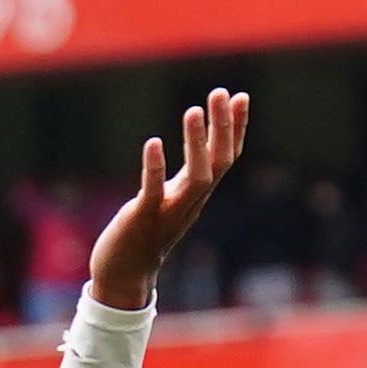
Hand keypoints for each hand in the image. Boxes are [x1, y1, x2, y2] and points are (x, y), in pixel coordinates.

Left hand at [85, 88, 250, 311]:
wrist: (124, 275)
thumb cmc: (147, 231)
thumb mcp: (174, 198)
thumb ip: (189, 173)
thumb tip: (199, 149)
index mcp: (197, 194)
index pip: (227, 157)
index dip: (236, 128)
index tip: (241, 96)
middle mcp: (190, 201)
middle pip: (219, 162)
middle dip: (223, 127)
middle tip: (221, 92)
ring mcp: (169, 211)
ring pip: (197, 178)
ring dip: (196, 144)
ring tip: (193, 110)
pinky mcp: (143, 218)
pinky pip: (154, 192)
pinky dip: (155, 169)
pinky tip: (154, 143)